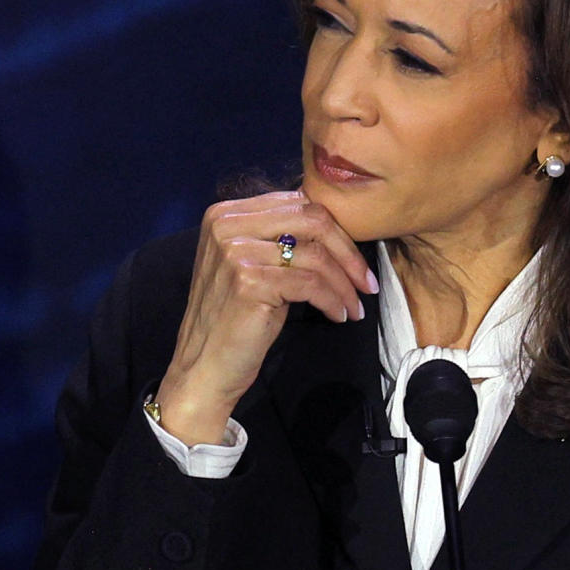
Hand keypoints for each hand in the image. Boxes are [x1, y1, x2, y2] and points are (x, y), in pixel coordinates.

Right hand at [155, 190, 378, 445]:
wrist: (203, 367)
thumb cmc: (233, 319)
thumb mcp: (251, 264)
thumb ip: (277, 236)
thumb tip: (334, 227)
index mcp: (225, 213)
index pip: (298, 203)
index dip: (336, 230)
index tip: (355, 260)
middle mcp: (226, 225)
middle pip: (312, 220)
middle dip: (348, 252)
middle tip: (366, 282)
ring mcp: (235, 251)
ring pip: (315, 255)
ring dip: (344, 284)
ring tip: (354, 306)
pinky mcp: (248, 281)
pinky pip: (310, 283)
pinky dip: (333, 300)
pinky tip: (339, 315)